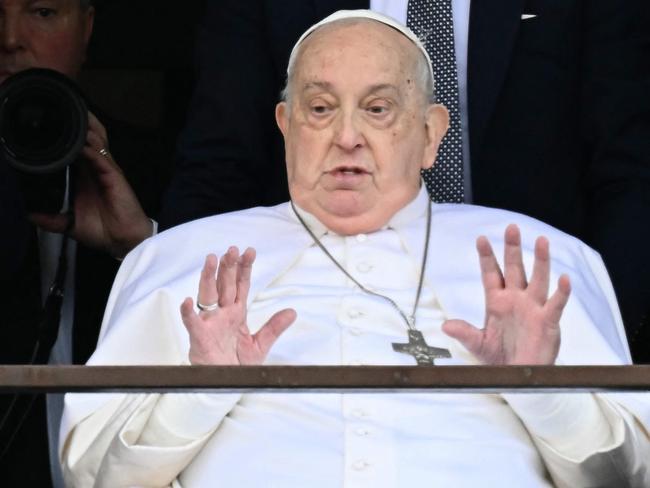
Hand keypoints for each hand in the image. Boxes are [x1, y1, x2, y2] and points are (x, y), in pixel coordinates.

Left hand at [29, 112, 151, 257]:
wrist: (123, 242)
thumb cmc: (104, 231)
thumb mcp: (70, 225)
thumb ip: (51, 219)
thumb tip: (29, 215)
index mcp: (85, 176)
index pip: (75, 148)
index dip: (66, 134)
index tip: (52, 120)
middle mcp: (96, 169)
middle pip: (89, 138)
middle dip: (79, 122)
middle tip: (64, 104)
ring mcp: (107, 171)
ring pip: (97, 142)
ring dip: (86, 129)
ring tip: (74, 113)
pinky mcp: (115, 177)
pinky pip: (102, 159)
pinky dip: (91, 150)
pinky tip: (81, 143)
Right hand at [180, 247, 296, 364]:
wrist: (225, 386)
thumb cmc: (237, 365)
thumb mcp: (260, 344)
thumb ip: (274, 327)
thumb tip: (292, 311)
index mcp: (236, 313)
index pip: (241, 286)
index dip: (244, 269)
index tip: (249, 251)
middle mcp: (222, 314)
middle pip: (225, 285)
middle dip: (228, 267)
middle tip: (232, 249)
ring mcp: (210, 324)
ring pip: (208, 295)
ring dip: (209, 277)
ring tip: (211, 259)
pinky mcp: (200, 338)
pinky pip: (192, 323)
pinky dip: (188, 313)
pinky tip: (187, 301)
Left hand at [442, 224, 570, 364]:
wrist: (518, 376)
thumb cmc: (498, 357)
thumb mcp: (478, 344)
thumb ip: (464, 332)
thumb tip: (445, 325)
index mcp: (496, 301)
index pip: (491, 273)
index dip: (487, 257)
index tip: (481, 239)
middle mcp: (515, 299)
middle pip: (514, 268)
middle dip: (512, 249)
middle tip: (511, 228)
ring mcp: (533, 308)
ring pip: (537, 279)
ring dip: (540, 261)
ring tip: (542, 241)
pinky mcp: (548, 321)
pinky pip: (555, 304)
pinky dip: (561, 292)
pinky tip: (564, 278)